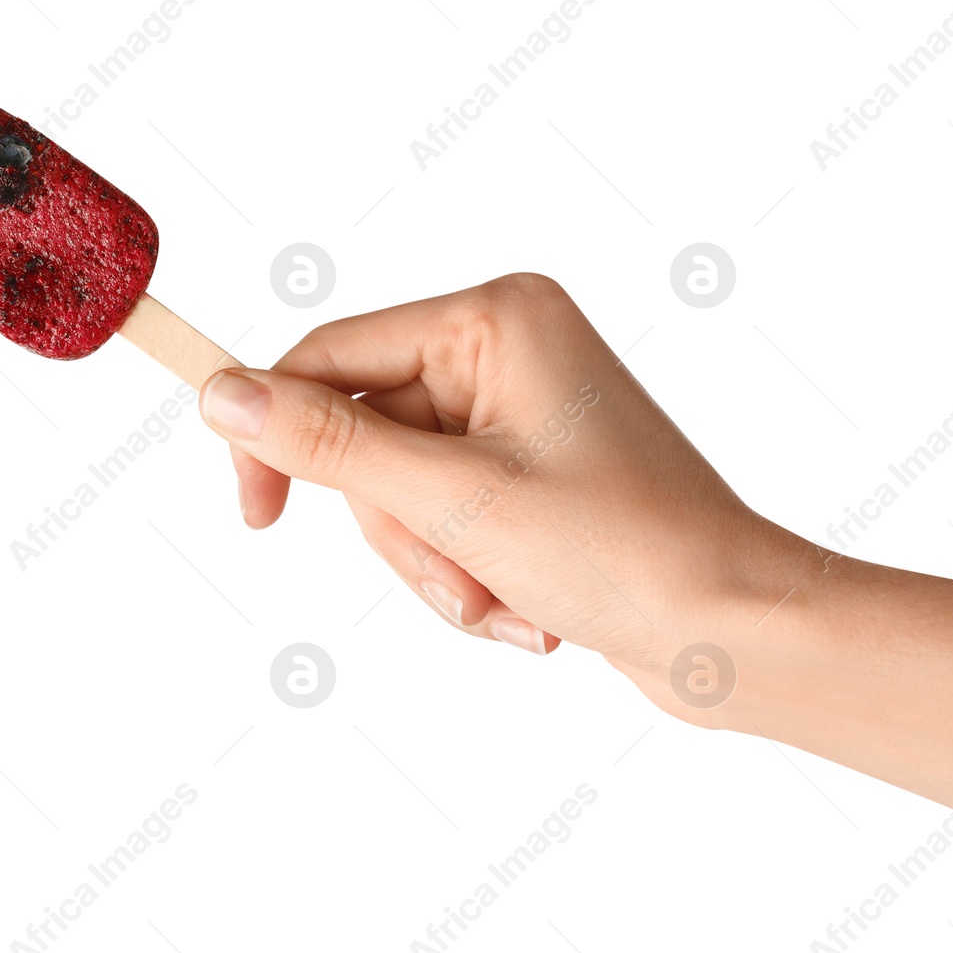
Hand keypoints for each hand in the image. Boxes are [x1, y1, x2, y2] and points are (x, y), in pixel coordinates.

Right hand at [198, 273, 807, 721]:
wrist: (731, 632)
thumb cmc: (623, 552)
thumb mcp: (454, 501)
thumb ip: (328, 446)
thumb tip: (221, 392)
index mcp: (496, 319)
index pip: (333, 355)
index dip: (279, 432)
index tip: (256, 513)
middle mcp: (508, 351)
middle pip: (367, 438)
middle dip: (405, 532)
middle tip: (462, 578)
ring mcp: (521, 415)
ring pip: (403, 495)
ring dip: (441, 569)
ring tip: (508, 605)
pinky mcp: (532, 475)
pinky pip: (448, 524)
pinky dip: (474, 580)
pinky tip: (533, 616)